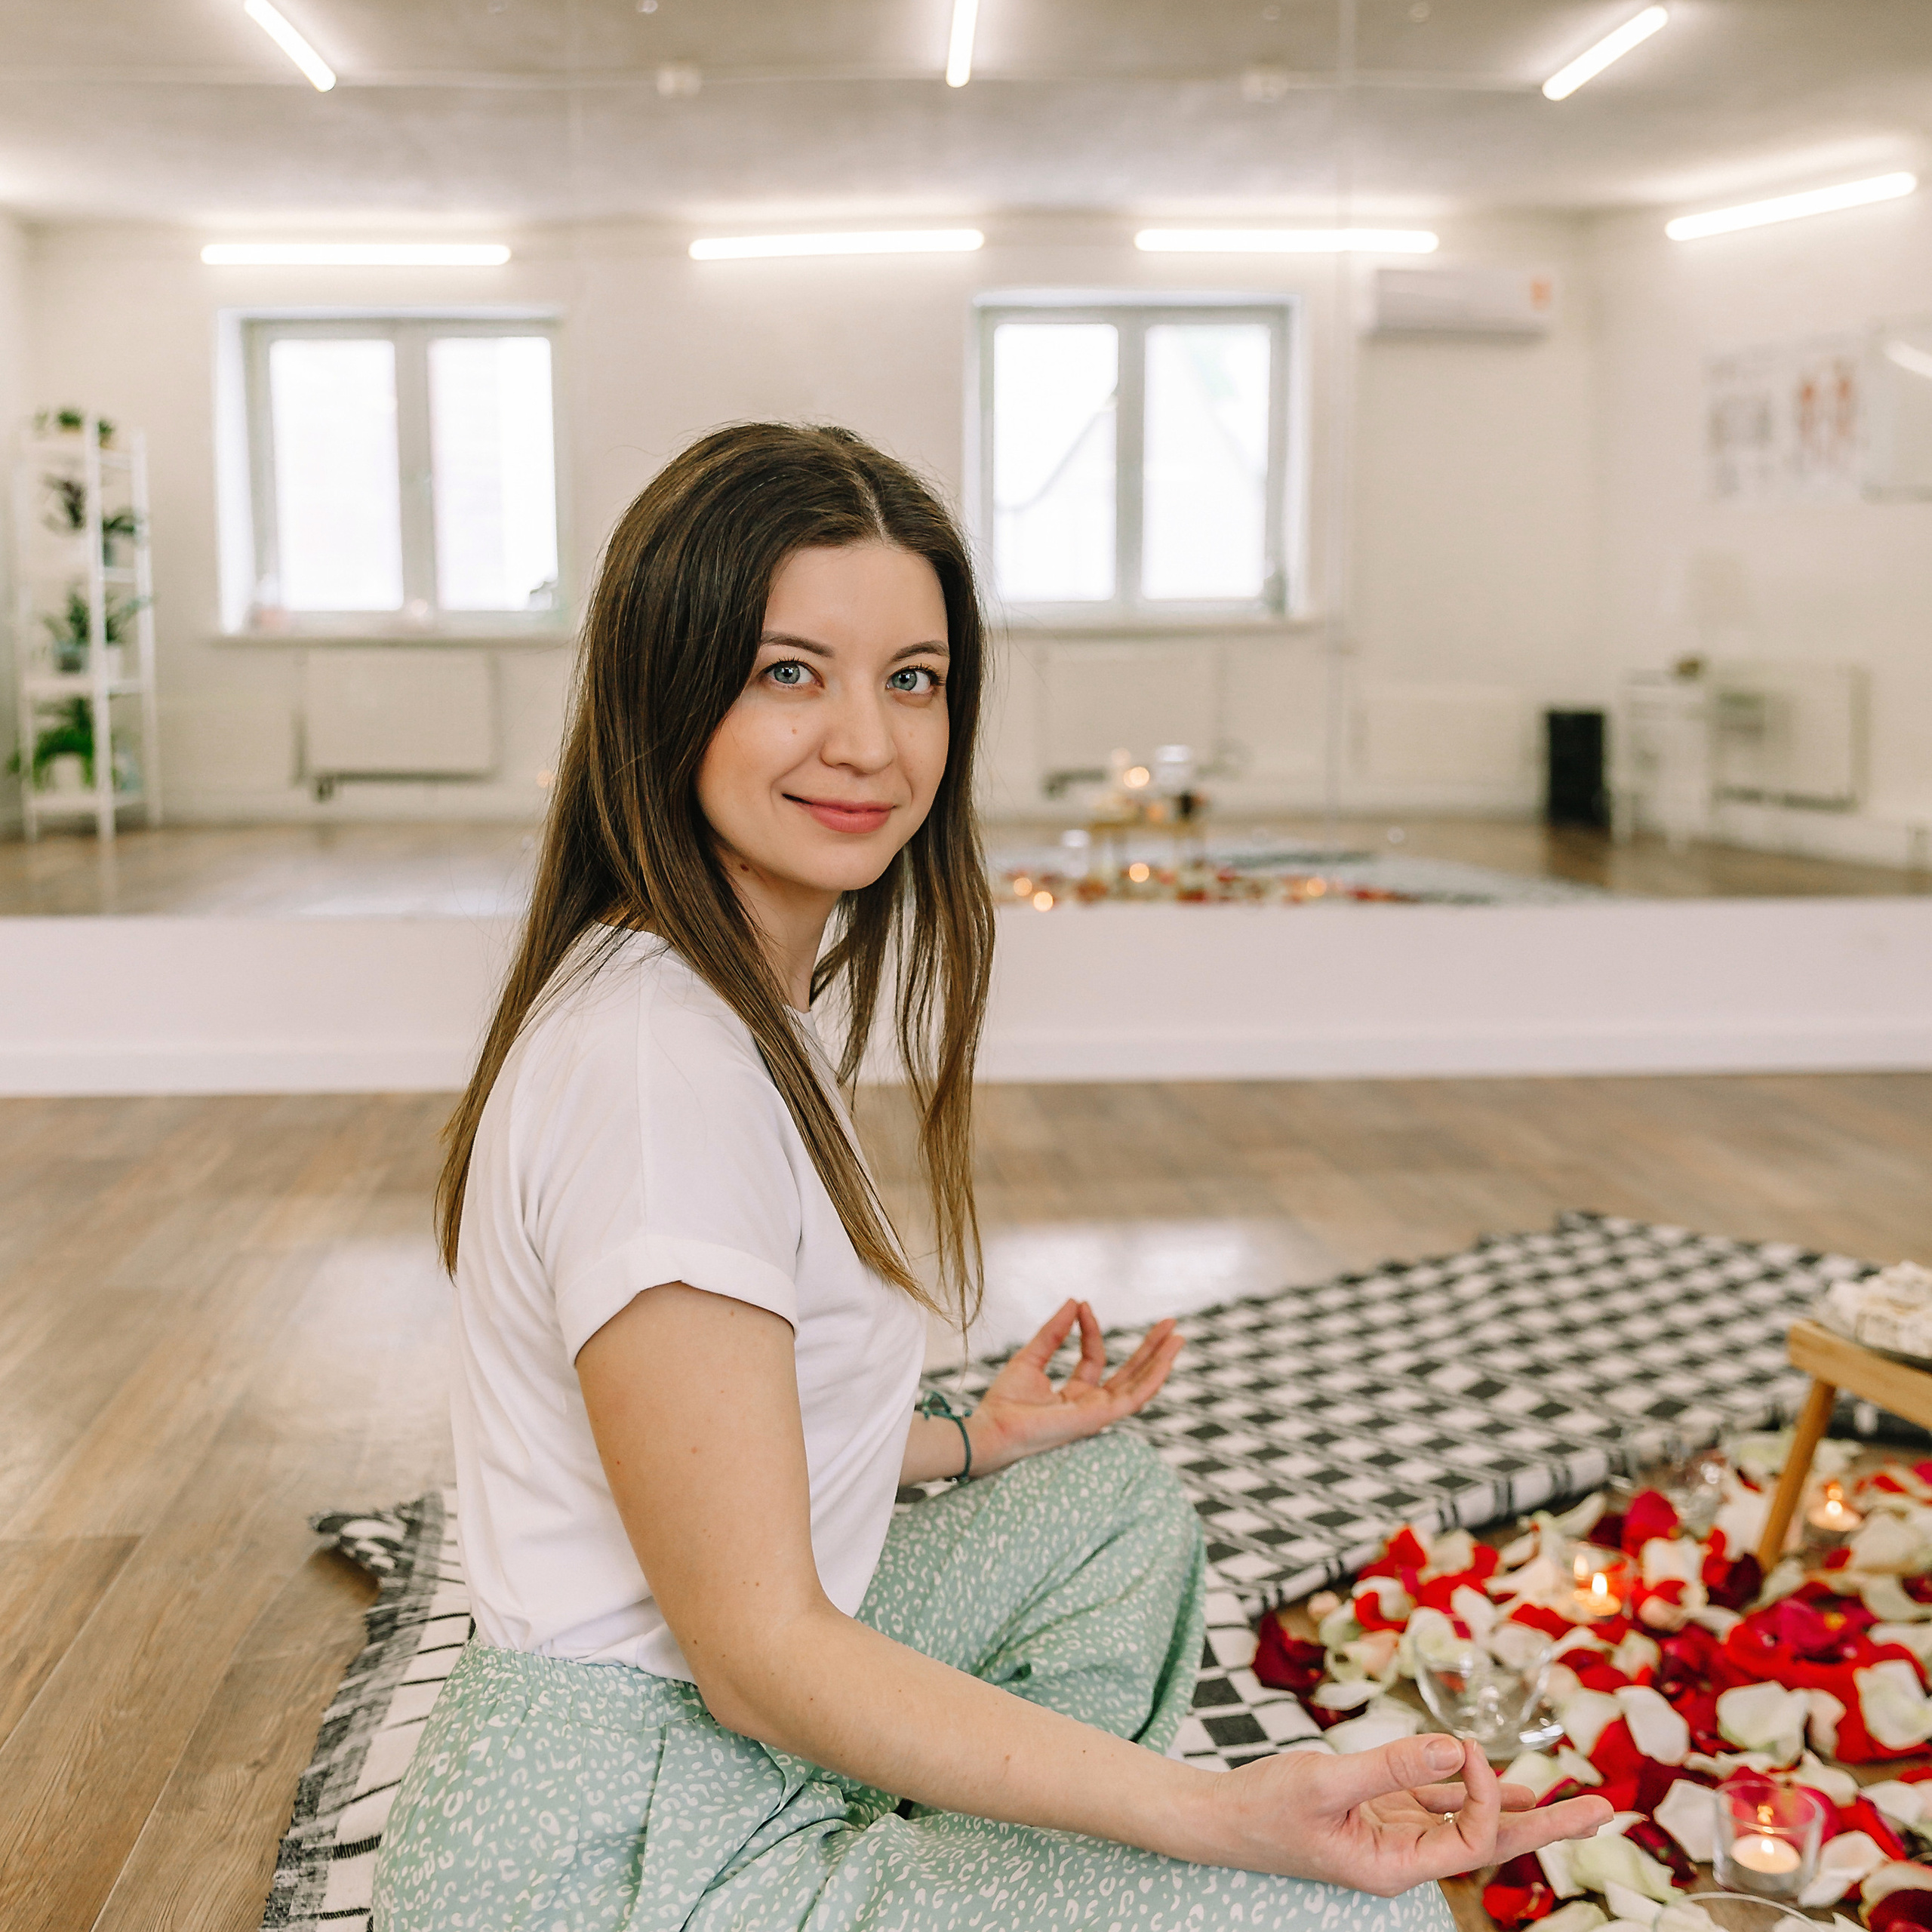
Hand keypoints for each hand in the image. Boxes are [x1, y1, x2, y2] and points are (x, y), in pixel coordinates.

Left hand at [968, 1300, 1182, 1476]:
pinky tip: (1167, 1360)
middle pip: (1129, 1375)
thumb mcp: (1030, 1358)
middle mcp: (1090, 1407)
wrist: (992, 1430)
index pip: (1094, 1359)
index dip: (1091, 1330)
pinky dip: (1153, 1378)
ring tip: (1178, 1336)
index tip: (1081, 1305)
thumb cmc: (1004, 1404)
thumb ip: (1054, 1332)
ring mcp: (1098, 1415)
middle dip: (1149, 1349)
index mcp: (1073, 1396)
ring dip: (1160, 1361)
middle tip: (1169, 1323)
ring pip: (1139, 1386)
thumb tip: (1075, 1300)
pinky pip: (1135, 1399)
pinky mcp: (1100, 1419)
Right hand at [1202, 1733, 1612, 1892]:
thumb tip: (1451, 1748)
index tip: (1462, 1746)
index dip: (1482, 1792)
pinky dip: (1463, 1788)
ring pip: (1466, 1822)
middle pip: (1489, 1843)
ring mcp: (1390, 1837)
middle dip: (1548, 1825)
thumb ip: (1390, 1765)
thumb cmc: (1263, 1808)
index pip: (1470, 1838)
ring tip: (1571, 1803)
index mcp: (1395, 1868)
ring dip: (1514, 1807)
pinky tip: (1490, 1780)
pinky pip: (1433, 1805)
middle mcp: (1402, 1858)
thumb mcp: (1326, 1782)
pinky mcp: (1375, 1816)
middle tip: (1605, 1809)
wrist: (1217, 1818)